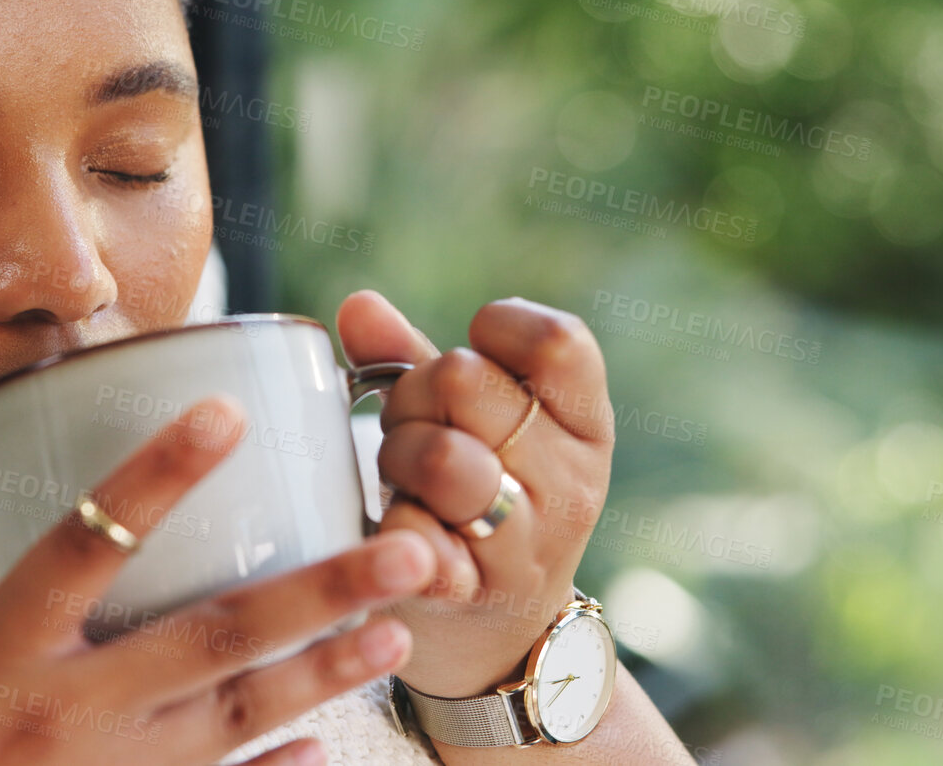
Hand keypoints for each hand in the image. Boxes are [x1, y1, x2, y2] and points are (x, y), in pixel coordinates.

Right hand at [0, 395, 439, 765]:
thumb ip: (42, 596)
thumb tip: (122, 516)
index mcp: (4, 644)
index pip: (82, 539)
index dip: (156, 473)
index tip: (228, 409)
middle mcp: (59, 708)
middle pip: (207, 638)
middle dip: (317, 593)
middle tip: (406, 550)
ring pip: (235, 716)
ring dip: (322, 674)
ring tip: (396, 634)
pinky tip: (327, 748)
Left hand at [336, 291, 613, 698]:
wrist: (494, 638)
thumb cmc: (479, 500)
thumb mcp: (474, 426)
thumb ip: (413, 358)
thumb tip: (357, 304)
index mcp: (586, 427)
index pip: (557, 341)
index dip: (495, 333)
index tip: (474, 359)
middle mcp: (572, 483)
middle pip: (465, 380)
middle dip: (416, 395)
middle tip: (416, 430)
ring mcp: (527, 544)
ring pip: (438, 454)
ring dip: (397, 457)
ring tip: (405, 479)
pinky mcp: (471, 594)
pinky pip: (412, 534)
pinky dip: (390, 523)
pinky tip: (397, 530)